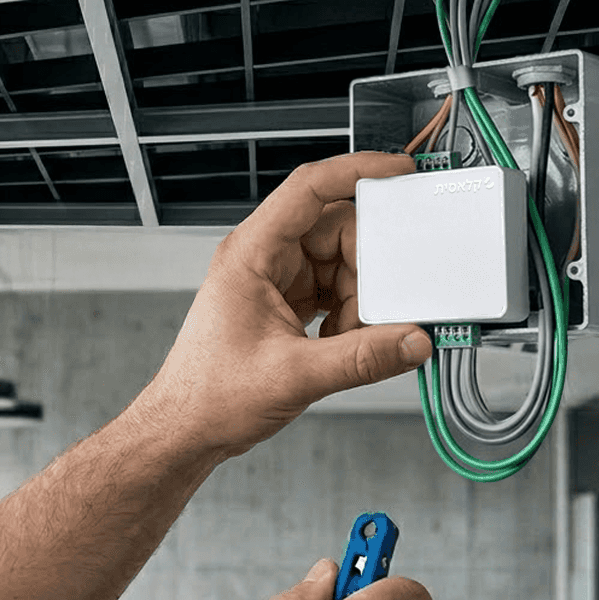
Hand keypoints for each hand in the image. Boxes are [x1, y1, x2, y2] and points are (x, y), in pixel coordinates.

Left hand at [138, 152, 432, 456]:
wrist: (186, 428)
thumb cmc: (209, 395)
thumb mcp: (294, 375)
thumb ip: (360, 358)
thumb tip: (412, 341)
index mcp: (251, 253)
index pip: (309, 188)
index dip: (357, 171)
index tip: (398, 170)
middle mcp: (263, 258)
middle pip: (336, 230)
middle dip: (367, 266)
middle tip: (384, 301)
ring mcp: (275, 280)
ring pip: (339, 264)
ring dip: (358, 298)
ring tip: (353, 337)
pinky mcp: (285, 304)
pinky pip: (333, 291)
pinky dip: (349, 315)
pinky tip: (343, 343)